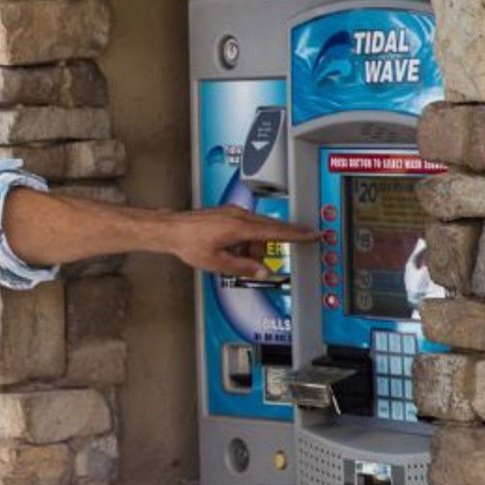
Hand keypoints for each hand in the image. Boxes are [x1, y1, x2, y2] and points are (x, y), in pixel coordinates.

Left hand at [159, 206, 318, 277]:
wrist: (171, 230)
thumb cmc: (189, 244)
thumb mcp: (217, 263)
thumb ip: (243, 268)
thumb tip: (263, 272)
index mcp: (240, 227)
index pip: (276, 231)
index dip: (297, 234)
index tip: (313, 234)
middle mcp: (239, 215)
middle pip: (269, 230)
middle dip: (269, 246)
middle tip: (268, 259)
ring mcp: (233, 212)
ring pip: (257, 230)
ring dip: (253, 245)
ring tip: (235, 258)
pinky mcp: (228, 213)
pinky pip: (246, 226)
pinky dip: (245, 239)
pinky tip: (231, 248)